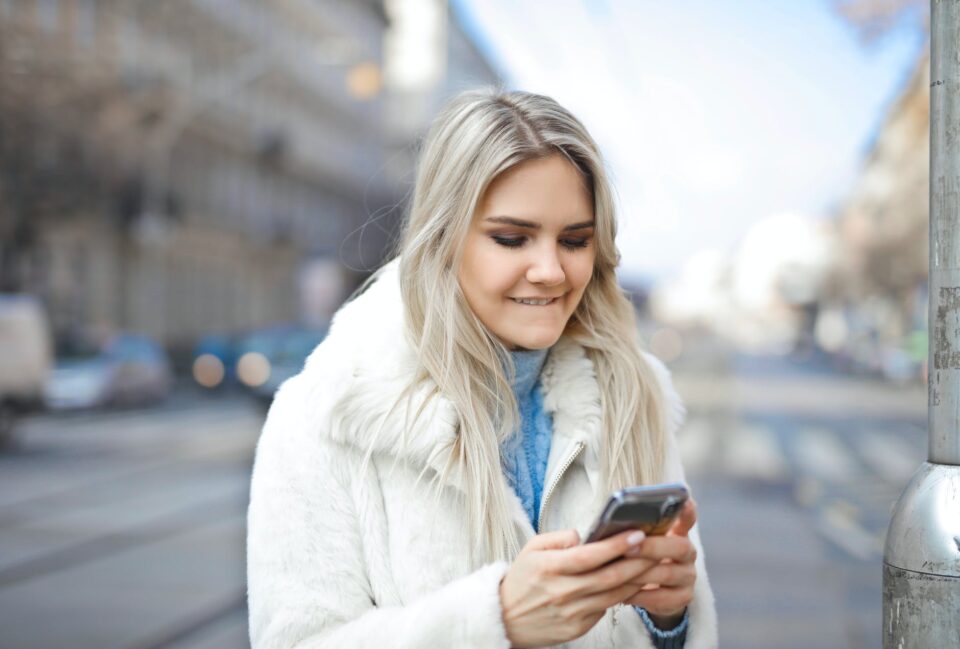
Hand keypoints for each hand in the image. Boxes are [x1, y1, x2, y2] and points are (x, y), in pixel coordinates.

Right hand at [499, 528, 655, 647]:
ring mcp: (571, 612)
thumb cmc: (522, 579)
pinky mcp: (578, 627)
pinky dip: (622, 595)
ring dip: (636, 579)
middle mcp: (562, 591)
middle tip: (656, 547)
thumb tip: (586, 536)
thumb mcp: (532, 548)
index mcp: (549, 567)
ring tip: (652, 563)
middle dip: (638, 561)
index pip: (590, 555)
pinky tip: (633, 583)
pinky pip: (606, 609)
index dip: (617, 545)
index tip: (637, 534)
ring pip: (614, 594)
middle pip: (609, 576)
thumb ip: (560, 537)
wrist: (506, 618)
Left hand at [622, 499, 698, 626]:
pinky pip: (663, 598)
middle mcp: (688, 552)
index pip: (687, 518)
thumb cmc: (640, 558)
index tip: (684, 501)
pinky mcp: (684, 597)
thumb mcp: (640, 542)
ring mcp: (689, 576)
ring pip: (669, 573)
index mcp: (678, 533)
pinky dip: (641, 596)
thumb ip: (635, 531)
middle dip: (652, 547)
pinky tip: (624, 594)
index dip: (687, 510)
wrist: (654, 592)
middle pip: (679, 547)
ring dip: (641, 573)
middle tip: (628, 547)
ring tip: (619, 573)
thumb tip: (613, 520)